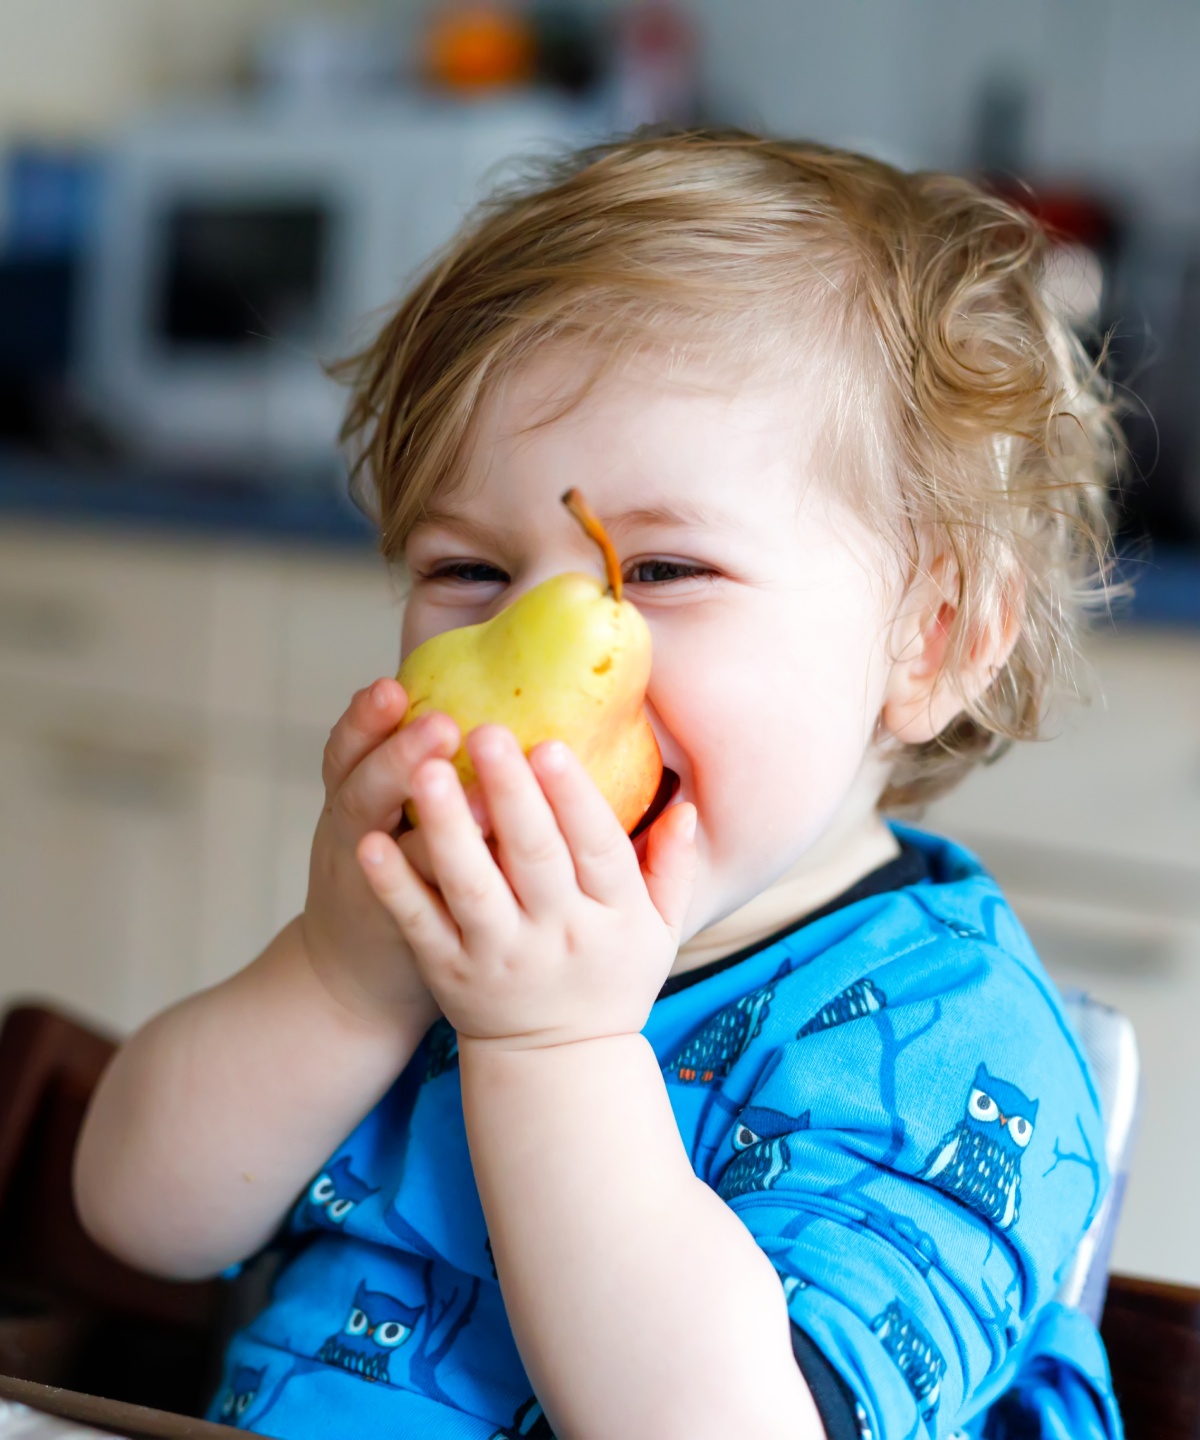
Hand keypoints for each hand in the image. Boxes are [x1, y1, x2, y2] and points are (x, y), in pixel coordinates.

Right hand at [300, 678, 462, 1032]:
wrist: (353, 976)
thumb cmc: (386, 870)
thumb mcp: (379, 810)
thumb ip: (413, 759)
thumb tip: (476, 690)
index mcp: (350, 796)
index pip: (346, 749)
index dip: (364, 718)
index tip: (393, 685)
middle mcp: (352, 835)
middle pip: (360, 790)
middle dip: (396, 755)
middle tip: (441, 725)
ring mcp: (371, 888)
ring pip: (388, 850)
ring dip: (429, 824)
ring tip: (475, 796)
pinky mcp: (405, 931)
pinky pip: (422, 906)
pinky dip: (447, 885)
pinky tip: (490, 864)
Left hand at [355, 723, 697, 1049]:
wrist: (558, 1067)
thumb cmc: (609, 979)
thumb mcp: (659, 932)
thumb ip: (672, 867)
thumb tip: (686, 805)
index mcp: (614, 916)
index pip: (599, 849)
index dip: (576, 798)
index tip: (550, 744)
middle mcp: (558, 934)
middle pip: (535, 857)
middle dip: (511, 794)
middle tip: (485, 732)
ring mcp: (500, 956)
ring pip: (473, 886)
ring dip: (449, 828)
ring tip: (423, 771)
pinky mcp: (450, 973)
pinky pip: (421, 925)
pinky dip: (396, 886)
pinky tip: (372, 844)